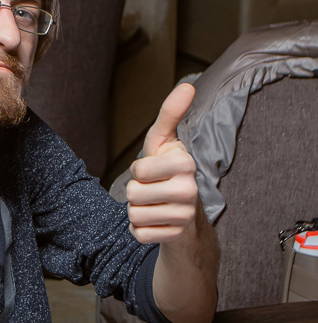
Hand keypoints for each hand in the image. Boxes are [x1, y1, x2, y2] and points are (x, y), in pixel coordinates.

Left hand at [126, 82, 198, 243]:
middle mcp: (190, 190)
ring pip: (134, 215)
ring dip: (138, 211)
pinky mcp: (176, 237)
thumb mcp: (164, 141)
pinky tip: (156, 222)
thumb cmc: (168, 171)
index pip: (137, 170)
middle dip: (136, 192)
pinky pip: (138, 234)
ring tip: (155, 205)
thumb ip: (170, 114)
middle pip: (132, 194)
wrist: (185, 213)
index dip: (138, 171)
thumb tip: (187, 85)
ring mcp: (184, 216)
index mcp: (186, 163)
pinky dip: (140, 230)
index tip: (154, 171)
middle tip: (153, 190)